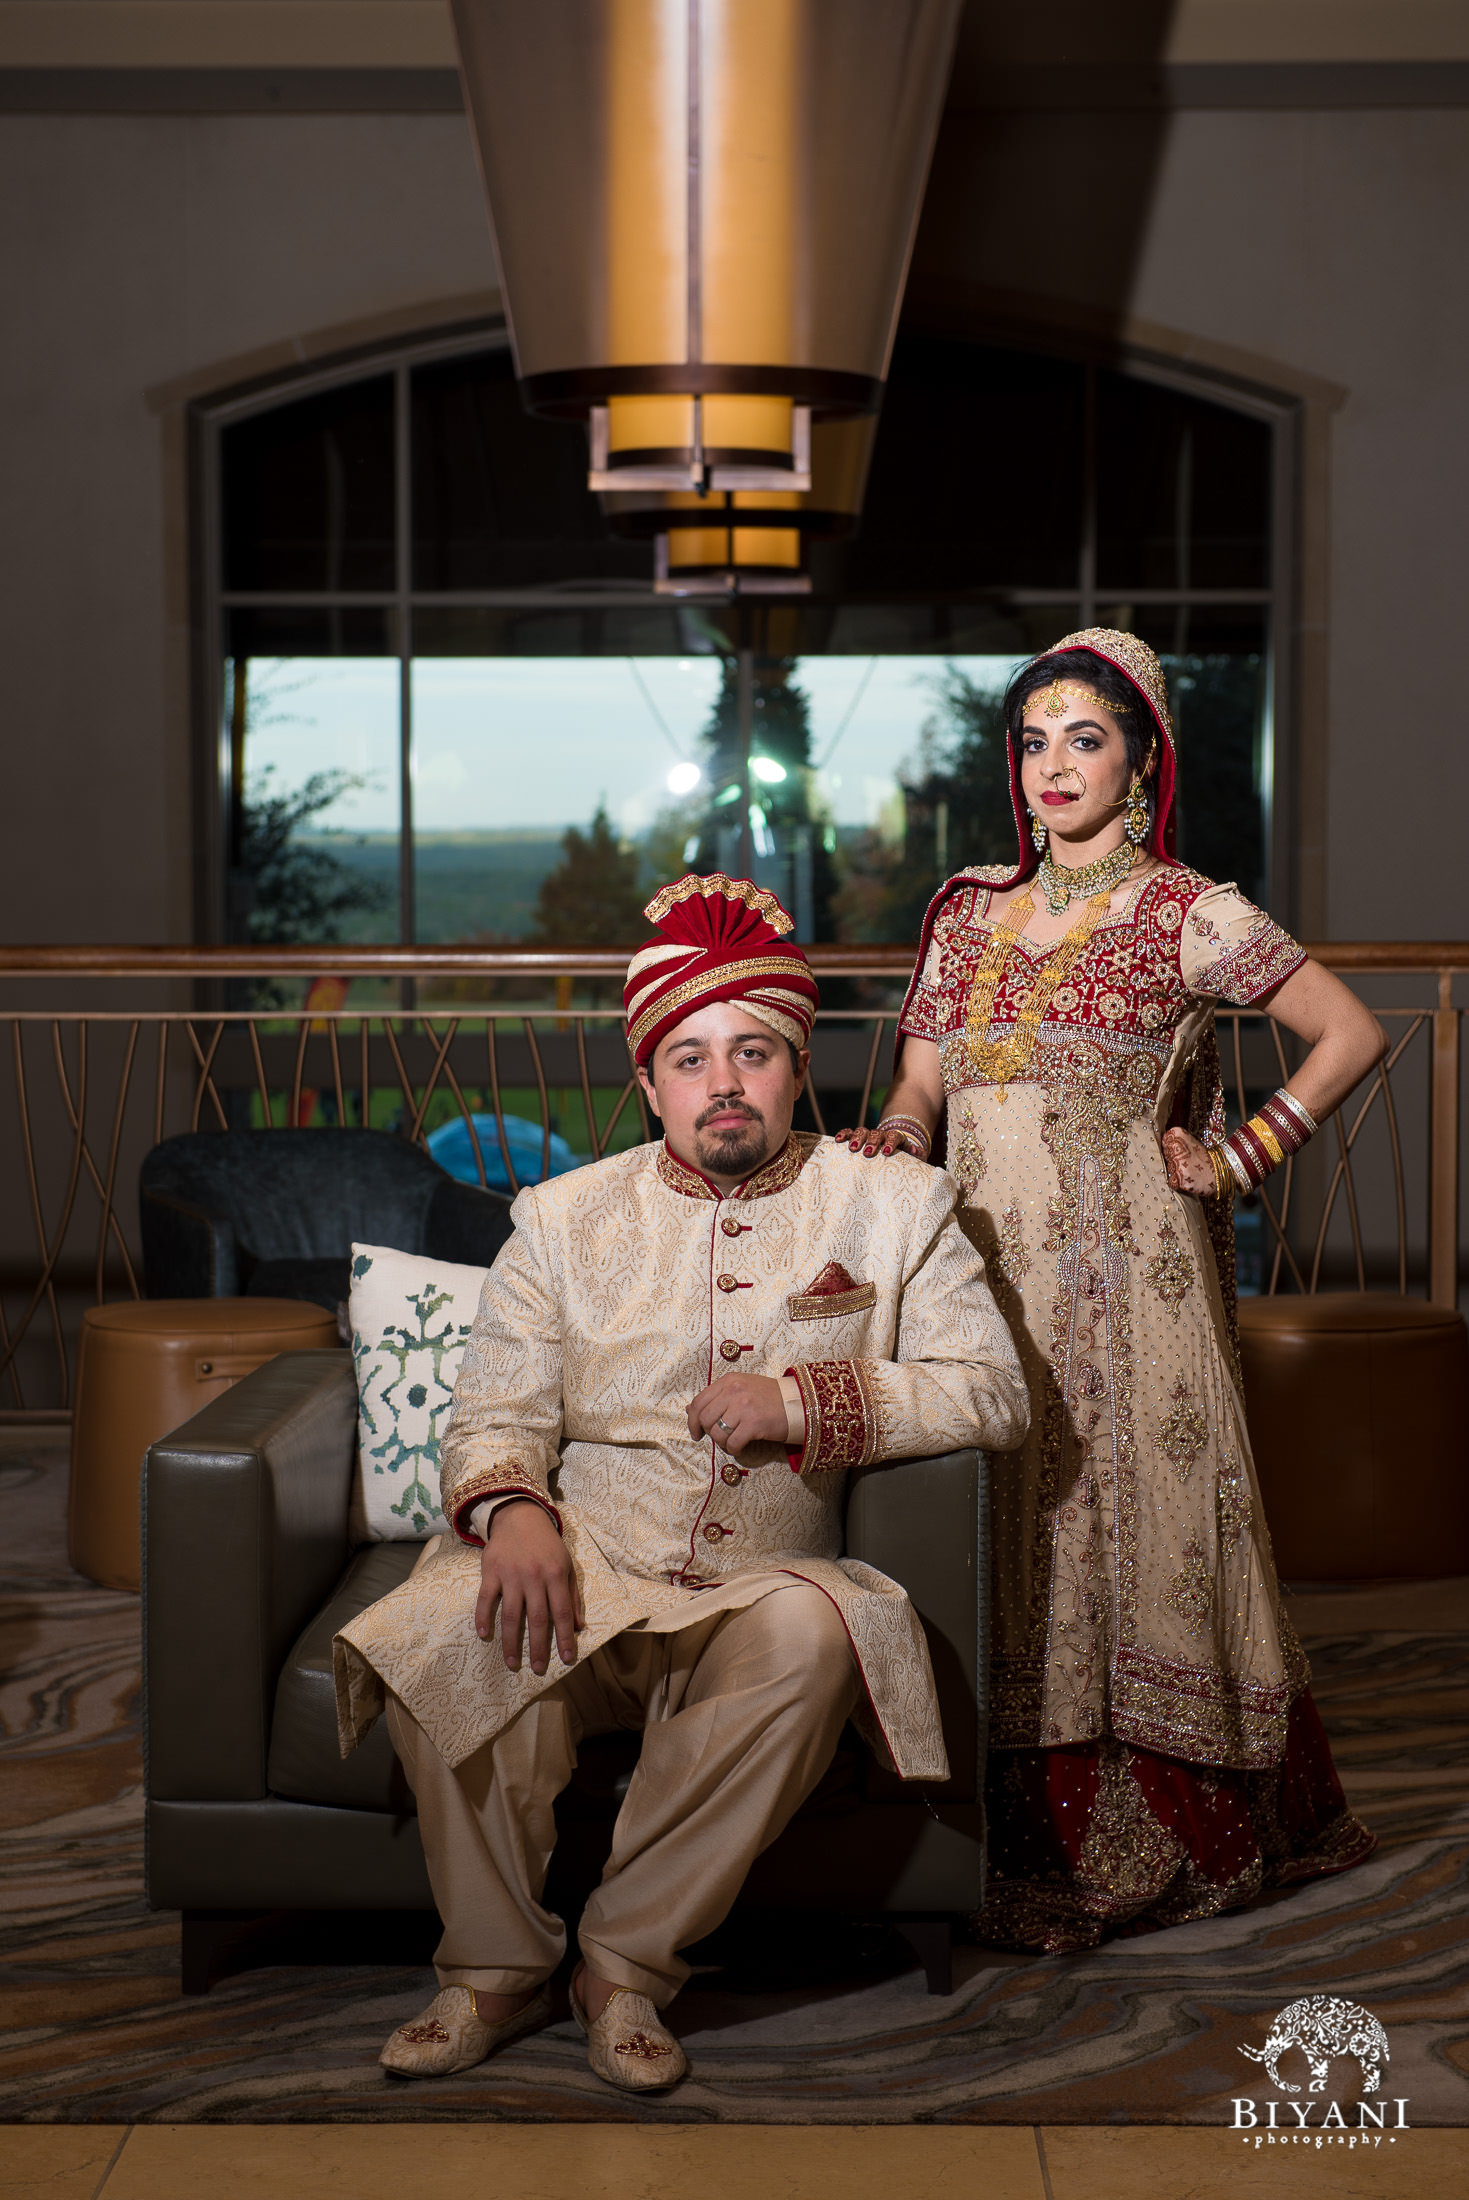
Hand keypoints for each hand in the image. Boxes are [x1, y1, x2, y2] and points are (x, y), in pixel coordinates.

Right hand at [475, 1498, 583, 1675]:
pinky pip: (486, 1599)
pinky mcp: (491, 1571)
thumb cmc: (547, 1545)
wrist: (520, 1517)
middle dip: (539, 1647)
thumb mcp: (566, 1565)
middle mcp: (534, 1576)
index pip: (562, 1613)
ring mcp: (511, 1574)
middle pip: (537, 1619)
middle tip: (538, 1669)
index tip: (567, 1659)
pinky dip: (483, 1618)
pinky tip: (484, 1635)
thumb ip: (572, 1595)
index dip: (565, 1638)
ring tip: (512, 1663)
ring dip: (511, 1642)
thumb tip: (579, 1626)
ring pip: (511, 1615)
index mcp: (556, 1575)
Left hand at [687, 1372, 789, 1455]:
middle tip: (721, 1437)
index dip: (693, 1421)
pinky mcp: (754, 1423)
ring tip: (733, 1442)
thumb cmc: (769, 1398)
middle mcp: (734, 1391)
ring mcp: (744, 1406)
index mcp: (729, 1381)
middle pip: (706, 1419)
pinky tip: (741, 1447)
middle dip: (710, 1433)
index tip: (696, 1433)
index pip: (699, 1402)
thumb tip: (689, 1410)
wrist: (798, 1403)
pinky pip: (733, 1443)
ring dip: (723, 1442)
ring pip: (718, 1433)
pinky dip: (735, 1449)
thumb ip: (717, 1398)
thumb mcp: (741, 1389)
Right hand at [833, 1127, 912, 1158]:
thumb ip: (917, 1154)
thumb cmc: (905, 1158)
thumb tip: (914, 1151)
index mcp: (897, 1138)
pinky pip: (850, 1132)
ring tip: (852, 1148)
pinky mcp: (858, 1138)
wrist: (895, 1151)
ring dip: (857, 1138)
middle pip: (876, 1133)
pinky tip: (838, 1140)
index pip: (894, 1136)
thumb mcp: (915, 1158)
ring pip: (862, 1131)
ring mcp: (869, 1135)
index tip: (886, 1152)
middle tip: (867, 1153)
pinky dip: (844, 1134)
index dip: (890, 1142)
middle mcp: (882, 1134)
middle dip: (872, 1142)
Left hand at [1161, 1126, 1215, 1197]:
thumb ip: (1172, 1143)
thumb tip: (1151, 1149)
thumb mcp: (1188, 1142)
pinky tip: (1188, 1179)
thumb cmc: (1201, 1158)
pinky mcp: (1181, 1178)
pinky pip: (1172, 1182)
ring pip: (1167, 1170)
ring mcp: (1178, 1163)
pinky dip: (1178, 1183)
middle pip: (1162, 1157)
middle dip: (1171, 1162)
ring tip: (1189, 1171)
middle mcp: (1176, 1146)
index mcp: (1177, 1133)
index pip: (1162, 1143)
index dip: (1170, 1150)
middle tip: (1186, 1163)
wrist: (1220, 1171)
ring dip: (1175, 1173)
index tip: (1181, 1152)